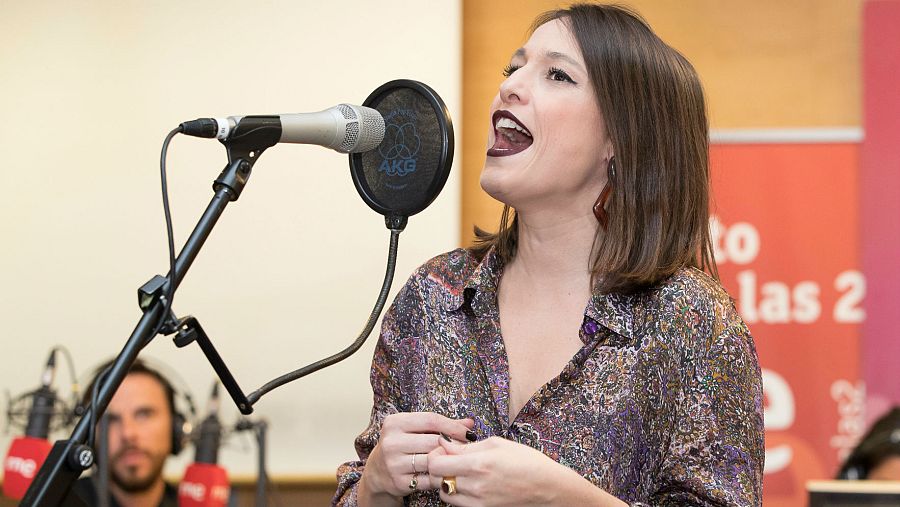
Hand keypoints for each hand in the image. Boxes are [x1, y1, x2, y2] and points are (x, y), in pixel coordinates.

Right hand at [358, 412, 473, 505]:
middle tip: (465, 448)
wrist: (377, 470)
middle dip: (453, 445)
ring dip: (447, 461)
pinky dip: (439, 476)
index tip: (468, 432)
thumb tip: (470, 422)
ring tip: (455, 460)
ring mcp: (393, 463)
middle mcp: (391, 442)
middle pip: (433, 441)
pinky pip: (429, 479)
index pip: (431, 420)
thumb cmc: (402, 444)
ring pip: (432, 461)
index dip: (453, 426)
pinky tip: (443, 472)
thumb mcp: (415, 429)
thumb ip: (441, 424)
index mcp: (394, 423)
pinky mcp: (399, 482)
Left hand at [427, 436, 622, 506]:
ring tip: (458, 472)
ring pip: (444, 493)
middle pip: (436, 479)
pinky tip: (467, 483)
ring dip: (445, 481)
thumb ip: (467, 445)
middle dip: (436, 467)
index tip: (443, 448)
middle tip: (447, 459)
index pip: (436, 463)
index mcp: (478, 464)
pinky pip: (458, 504)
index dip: (435, 453)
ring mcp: (478, 502)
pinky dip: (456, 493)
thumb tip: (445, 443)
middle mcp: (475, 486)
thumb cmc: (527, 462)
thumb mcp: (498, 444)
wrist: (548, 488)